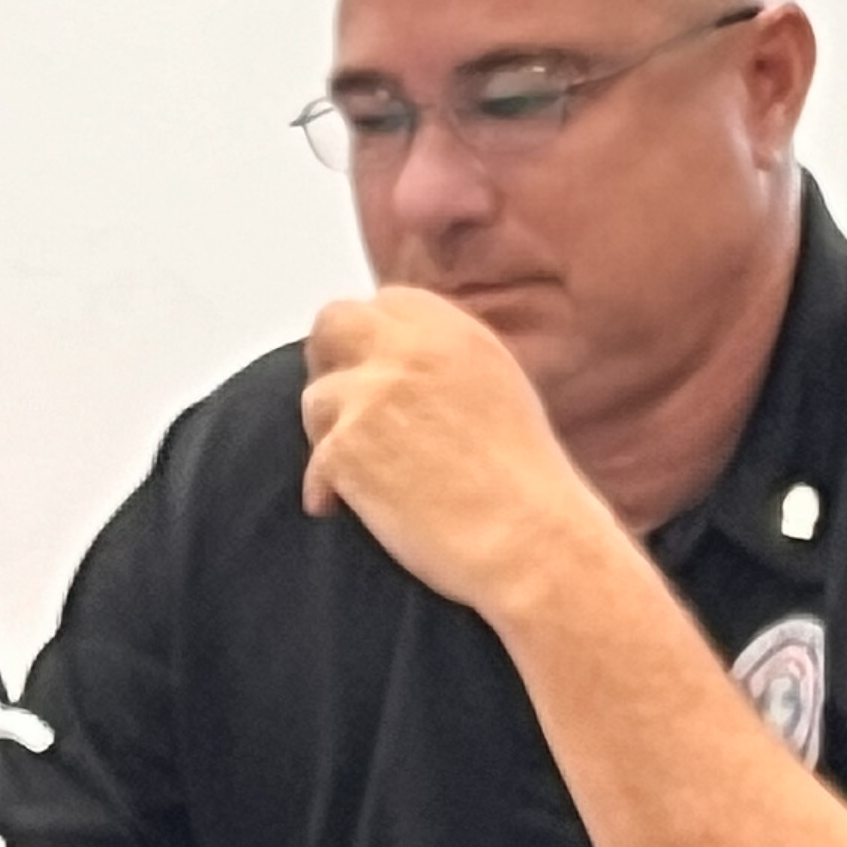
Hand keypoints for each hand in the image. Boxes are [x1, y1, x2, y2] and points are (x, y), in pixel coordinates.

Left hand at [298, 288, 607, 619]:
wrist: (532, 541)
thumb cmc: (526, 485)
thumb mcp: (498, 390)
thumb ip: (443, 363)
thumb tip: (391, 362)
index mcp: (455, 332)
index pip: (387, 304)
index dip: (369, 339)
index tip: (368, 371)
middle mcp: (411, 348)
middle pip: (334, 323)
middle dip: (327, 362)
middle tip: (338, 409)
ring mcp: (375, 393)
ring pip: (317, 399)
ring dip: (328, 435)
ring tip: (361, 478)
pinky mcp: (347, 444)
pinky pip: (314, 463)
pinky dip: (324, 492)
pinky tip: (344, 511)